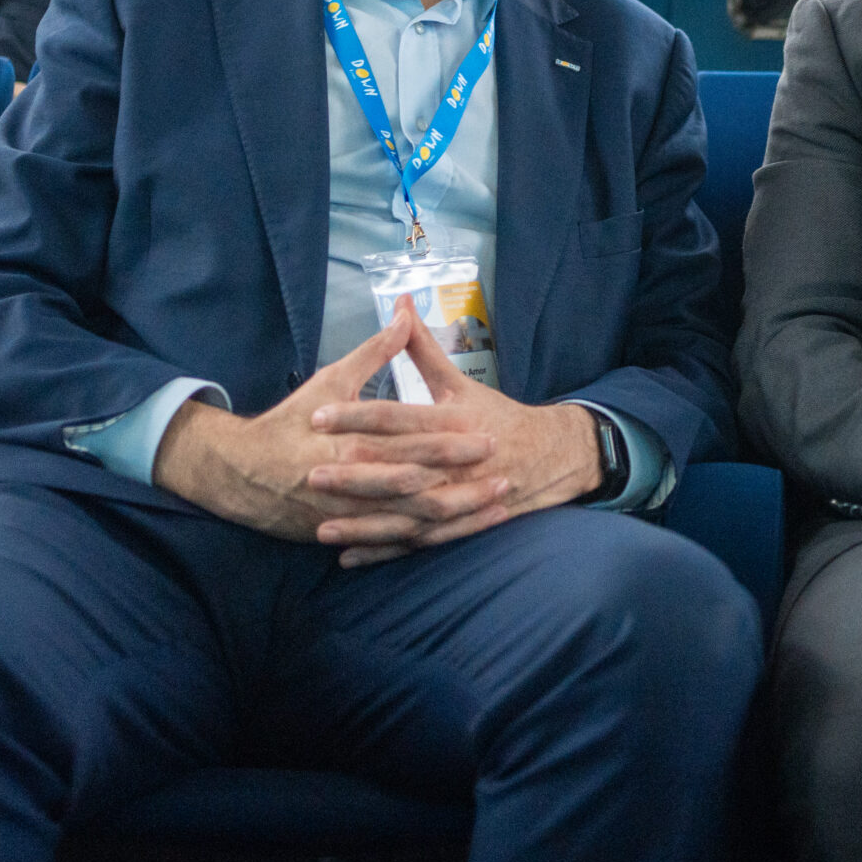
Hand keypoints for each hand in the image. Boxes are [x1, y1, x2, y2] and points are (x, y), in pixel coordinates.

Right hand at [153, 303, 501, 543]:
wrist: (239, 472)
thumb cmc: (290, 422)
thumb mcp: (330, 381)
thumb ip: (374, 352)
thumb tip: (405, 313)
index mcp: (353, 441)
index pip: (412, 442)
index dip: (453, 441)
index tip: (489, 436)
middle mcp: (353, 481)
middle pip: (420, 487)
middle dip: (465, 484)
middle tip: (506, 477)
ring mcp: (349, 513)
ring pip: (412, 521)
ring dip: (457, 516)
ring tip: (496, 509)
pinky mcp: (345, 534)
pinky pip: (391, 543)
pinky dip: (425, 542)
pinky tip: (454, 535)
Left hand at [308, 309, 603, 566]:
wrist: (550, 457)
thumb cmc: (497, 415)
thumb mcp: (460, 381)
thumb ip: (423, 346)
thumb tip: (400, 303)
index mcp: (454, 421)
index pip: (399, 417)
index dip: (358, 416)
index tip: (319, 416)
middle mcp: (457, 461)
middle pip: (400, 469)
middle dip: (355, 474)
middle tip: (311, 473)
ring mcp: (459, 497)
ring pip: (407, 514)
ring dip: (365, 524)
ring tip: (322, 527)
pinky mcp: (459, 525)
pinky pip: (417, 543)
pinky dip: (384, 552)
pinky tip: (349, 558)